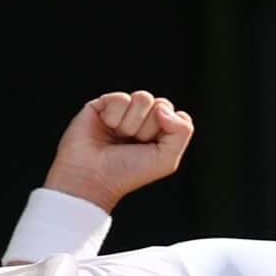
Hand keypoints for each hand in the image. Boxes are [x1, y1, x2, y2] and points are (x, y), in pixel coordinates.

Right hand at [43, 91, 194, 212]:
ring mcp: (122, 111)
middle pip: (161, 104)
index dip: (167, 129)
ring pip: (142, 98)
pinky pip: (121, 98)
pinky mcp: (102, 104)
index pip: (175, 114)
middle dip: (149, 127)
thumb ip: (182, 131)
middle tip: (133, 143)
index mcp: (158, 132)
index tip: (151, 147)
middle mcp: (141, 120)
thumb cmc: (127, 173)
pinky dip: (114, 116)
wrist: (92, 177)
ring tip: (118, 136)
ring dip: (131, 123)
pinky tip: (106, 127)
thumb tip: (163, 107)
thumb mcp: (167, 159)